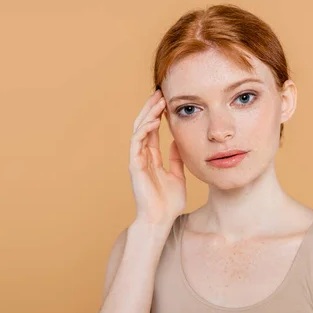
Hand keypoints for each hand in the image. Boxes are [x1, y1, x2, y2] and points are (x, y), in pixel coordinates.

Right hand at [129, 89, 186, 227]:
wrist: (160, 220)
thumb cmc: (168, 203)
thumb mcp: (177, 176)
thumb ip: (176, 159)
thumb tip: (178, 142)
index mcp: (152, 158)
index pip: (152, 130)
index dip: (157, 114)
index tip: (166, 100)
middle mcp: (142, 156)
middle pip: (143, 126)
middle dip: (151, 108)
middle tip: (160, 92)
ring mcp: (137, 160)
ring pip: (139, 130)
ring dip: (147, 114)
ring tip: (157, 100)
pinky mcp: (134, 166)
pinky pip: (137, 143)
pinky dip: (144, 130)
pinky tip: (154, 121)